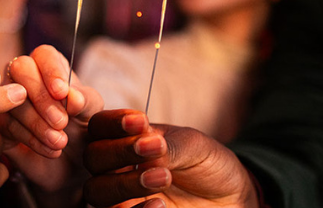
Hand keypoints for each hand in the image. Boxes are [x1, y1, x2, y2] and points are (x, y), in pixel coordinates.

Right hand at [0, 45, 103, 194]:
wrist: (72, 160)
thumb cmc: (82, 126)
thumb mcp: (92, 112)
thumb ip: (85, 100)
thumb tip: (72, 96)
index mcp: (50, 64)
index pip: (44, 55)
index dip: (51, 71)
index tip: (61, 92)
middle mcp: (25, 76)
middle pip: (20, 69)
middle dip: (41, 97)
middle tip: (61, 122)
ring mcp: (8, 98)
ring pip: (11, 100)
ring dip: (37, 123)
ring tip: (60, 142)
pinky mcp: (0, 122)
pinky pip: (6, 124)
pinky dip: (30, 139)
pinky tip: (49, 149)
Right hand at [83, 109, 256, 207]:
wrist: (229, 197)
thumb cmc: (206, 164)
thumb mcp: (193, 145)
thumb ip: (167, 145)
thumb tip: (146, 145)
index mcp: (126, 139)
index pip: (100, 126)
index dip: (113, 123)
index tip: (141, 122)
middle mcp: (116, 167)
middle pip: (92, 158)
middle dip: (119, 151)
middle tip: (153, 149)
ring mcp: (121, 195)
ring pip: (96, 191)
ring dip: (124, 183)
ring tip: (163, 177)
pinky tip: (160, 204)